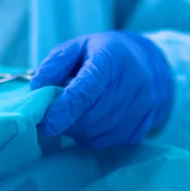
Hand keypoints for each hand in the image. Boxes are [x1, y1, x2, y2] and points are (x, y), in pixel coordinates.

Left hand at [31, 31, 173, 148]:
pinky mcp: (142, 127)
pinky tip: (96, 121)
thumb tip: (36, 90)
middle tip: (61, 112)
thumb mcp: (78, 47)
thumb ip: (55, 65)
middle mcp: (132, 84)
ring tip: (81, 113)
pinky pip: (107, 143)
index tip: (46, 125)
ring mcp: (141, 108)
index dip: (63, 111)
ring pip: (96, 134)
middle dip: (67, 120)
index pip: (85, 92)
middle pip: (88, 118)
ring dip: (79, 130)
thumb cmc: (107, 54)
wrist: (153, 63)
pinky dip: (94, 136)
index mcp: (110, 60)